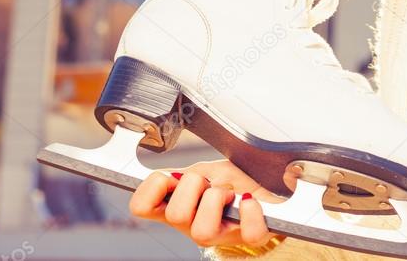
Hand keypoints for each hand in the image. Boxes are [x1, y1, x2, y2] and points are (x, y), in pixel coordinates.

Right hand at [129, 158, 286, 247]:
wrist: (265, 184)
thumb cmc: (232, 181)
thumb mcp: (204, 171)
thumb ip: (182, 174)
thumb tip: (165, 175)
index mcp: (177, 207)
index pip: (142, 207)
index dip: (151, 188)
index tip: (170, 178)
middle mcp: (193, 225)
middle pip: (175, 215)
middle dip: (194, 186)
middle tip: (208, 183)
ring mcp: (221, 234)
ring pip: (203, 230)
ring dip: (218, 199)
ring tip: (229, 194)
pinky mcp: (250, 235)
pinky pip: (248, 232)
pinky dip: (250, 212)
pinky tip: (250, 200)